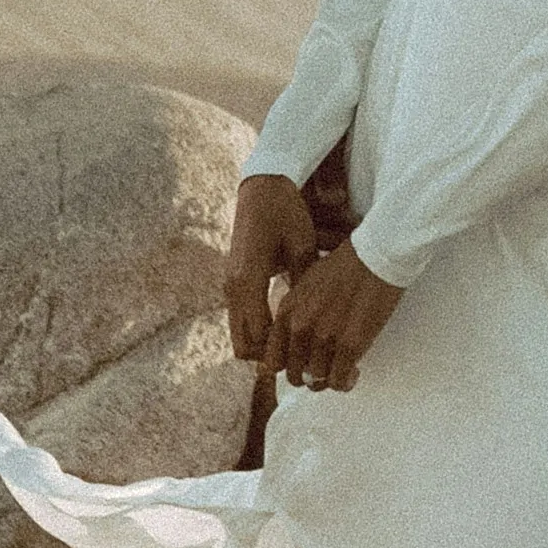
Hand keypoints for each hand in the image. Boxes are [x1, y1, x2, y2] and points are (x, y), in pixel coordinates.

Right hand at [226, 175, 320, 363]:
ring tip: (297, 348)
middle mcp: (234, 288)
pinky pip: (242, 320)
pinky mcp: (235, 282)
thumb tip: (316, 322)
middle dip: (270, 357)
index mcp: (248, 281)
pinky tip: (286, 329)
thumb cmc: (285, 213)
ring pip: (240, 335)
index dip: (281, 354)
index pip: (258, 337)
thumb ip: (304, 285)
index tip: (309, 359)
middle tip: (304, 358)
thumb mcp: (302, 247)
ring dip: (263, 345)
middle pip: (243, 345)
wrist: (261, 187)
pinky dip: (259, 331)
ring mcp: (231, 286)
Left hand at [273, 238, 404, 392]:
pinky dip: (345, 382)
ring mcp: (324, 338)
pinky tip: (353, 373)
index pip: (272, 359)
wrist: (376, 257)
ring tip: (342, 370)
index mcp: (287, 311)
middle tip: (324, 370)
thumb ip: (295, 310)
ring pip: (317, 380)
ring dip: (329, 379)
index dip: (286, 367)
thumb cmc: (346, 265)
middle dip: (308, 376)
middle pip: (294, 374)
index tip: (301, 366)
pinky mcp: (350, 345)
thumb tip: (292, 335)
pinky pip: (339, 380)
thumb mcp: (307, 283)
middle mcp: (300, 328)